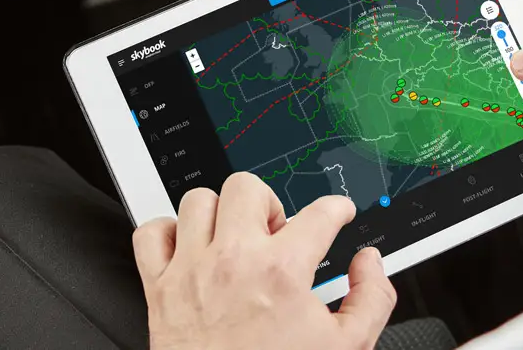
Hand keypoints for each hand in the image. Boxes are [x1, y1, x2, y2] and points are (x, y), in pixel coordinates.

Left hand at [132, 173, 396, 349]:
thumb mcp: (348, 348)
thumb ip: (371, 298)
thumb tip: (369, 264)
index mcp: (281, 272)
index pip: (318, 214)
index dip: (336, 207)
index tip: (336, 212)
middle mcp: (233, 261)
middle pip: (247, 188)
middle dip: (269, 203)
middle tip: (276, 232)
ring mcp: (191, 271)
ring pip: (198, 201)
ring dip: (220, 214)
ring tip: (233, 238)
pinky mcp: (159, 289)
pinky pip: (151, 233)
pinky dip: (167, 233)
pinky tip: (188, 249)